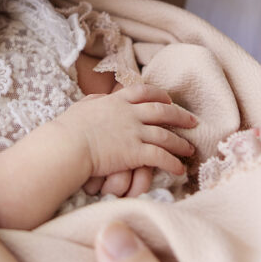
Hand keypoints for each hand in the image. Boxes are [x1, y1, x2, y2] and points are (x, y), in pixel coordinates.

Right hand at [59, 83, 195, 179]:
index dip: (159, 95)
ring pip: (166, 135)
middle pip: (162, 111)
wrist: (67, 145)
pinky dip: (172, 163)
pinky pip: (160, 157)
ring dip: (180, 143)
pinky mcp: (135, 152)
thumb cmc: (68, 128)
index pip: (143, 92)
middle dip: (180, 116)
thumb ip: (95, 101)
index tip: (168, 99)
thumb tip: (102, 98)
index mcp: (116, 101)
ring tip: (190, 149)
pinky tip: (179, 169)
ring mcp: (134, 132)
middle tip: (192, 121)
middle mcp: (129, 114)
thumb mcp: (82, 107)